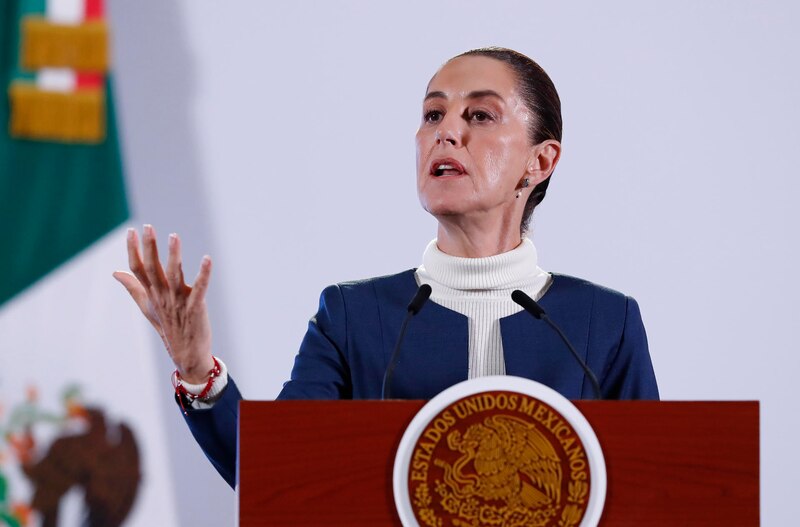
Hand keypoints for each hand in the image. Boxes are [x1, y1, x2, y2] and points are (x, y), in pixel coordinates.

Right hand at [113, 225, 213, 382]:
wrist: (186, 355)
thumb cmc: (168, 327)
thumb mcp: (147, 307)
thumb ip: (133, 287)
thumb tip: (115, 272)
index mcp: (151, 295)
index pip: (138, 269)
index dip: (133, 250)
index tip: (131, 231)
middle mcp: (162, 296)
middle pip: (153, 269)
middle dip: (149, 248)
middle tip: (147, 227)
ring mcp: (178, 302)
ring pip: (174, 276)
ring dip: (173, 256)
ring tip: (173, 236)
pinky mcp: (195, 308)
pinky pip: (200, 289)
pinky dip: (204, 274)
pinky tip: (207, 258)